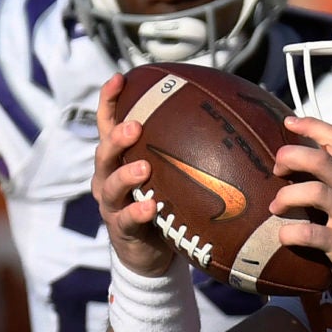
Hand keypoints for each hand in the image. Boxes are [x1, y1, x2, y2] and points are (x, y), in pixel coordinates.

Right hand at [92, 76, 179, 276]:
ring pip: (110, 185)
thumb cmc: (164, 205)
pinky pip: (127, 219)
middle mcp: (108, 177)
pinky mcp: (120, 229)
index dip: (109, 101)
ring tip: (144, 168)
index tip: (120, 78)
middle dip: (117, 137)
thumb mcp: (170, 175)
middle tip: (135, 126)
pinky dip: (137, 213)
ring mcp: (112, 204)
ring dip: (126, 175)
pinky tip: (149, 207)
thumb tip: (226, 118)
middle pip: (105, 152)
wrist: (151, 253)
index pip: (107, 124)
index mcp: (119, 159)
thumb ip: (184, 151)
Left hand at [272, 117, 331, 297]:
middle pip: (319, 160)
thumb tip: (322, 174)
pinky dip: (290, 233)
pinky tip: (284, 236)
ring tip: (276, 207)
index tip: (290, 122)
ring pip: (313, 191)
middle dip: (291, 157)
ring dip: (286, 196)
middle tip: (278, 169)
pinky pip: (310, 234)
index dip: (312, 126)